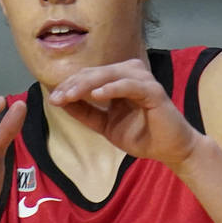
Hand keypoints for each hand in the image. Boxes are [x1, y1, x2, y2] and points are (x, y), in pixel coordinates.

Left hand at [48, 58, 203, 167]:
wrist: (169, 149)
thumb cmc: (141, 135)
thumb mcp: (105, 125)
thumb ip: (85, 112)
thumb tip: (60, 101)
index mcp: (118, 78)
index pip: (88, 76)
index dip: (68, 85)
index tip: (52, 98)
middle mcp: (130, 73)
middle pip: (95, 73)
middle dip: (72, 85)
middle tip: (56, 98)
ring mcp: (143, 80)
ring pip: (108, 75)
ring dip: (86, 85)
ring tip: (69, 96)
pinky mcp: (153, 91)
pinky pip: (129, 85)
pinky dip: (112, 88)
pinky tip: (96, 95)